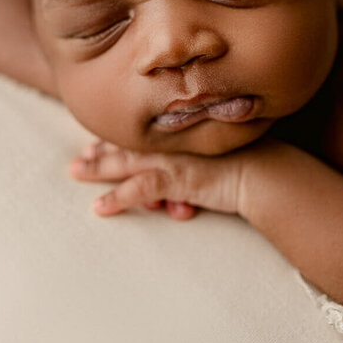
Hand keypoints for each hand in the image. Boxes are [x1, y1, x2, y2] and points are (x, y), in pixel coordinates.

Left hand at [68, 140, 247, 219]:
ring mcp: (172, 160)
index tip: (99, 141)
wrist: (266, 173)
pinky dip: (117, 199)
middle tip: (78, 157)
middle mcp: (173, 143)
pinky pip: (138, 190)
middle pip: (128, 144)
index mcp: (181, 135)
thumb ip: (199, 163)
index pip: (144, 134)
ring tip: (76, 172)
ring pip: (124, 163)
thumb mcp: (219, 158)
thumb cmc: (250, 165)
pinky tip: (99, 208)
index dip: (120, 138)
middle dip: (100, 151)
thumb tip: (186, 183)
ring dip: (98, 169)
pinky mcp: (175, 180)